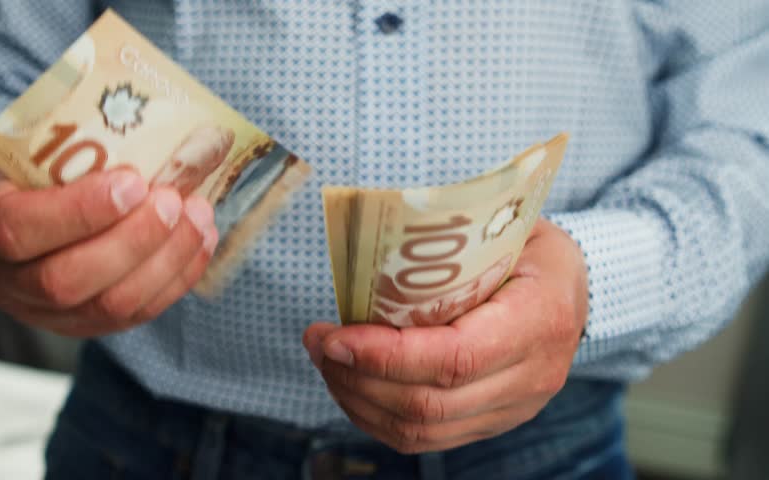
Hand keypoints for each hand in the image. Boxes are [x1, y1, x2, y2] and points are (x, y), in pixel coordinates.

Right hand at [0, 159, 217, 336]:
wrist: (21, 210)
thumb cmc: (33, 169)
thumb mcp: (31, 144)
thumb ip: (71, 143)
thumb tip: (151, 117)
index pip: (17, 229)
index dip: (80, 211)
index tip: (133, 182)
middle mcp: (4, 277)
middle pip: (67, 280)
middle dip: (134, 240)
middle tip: (174, 201)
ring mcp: (45, 311)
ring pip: (110, 306)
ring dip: (166, 260)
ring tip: (198, 217)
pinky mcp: (87, 325)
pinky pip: (137, 315)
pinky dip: (178, 278)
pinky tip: (200, 240)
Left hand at [304, 218, 587, 453]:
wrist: (577, 289)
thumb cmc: (532, 248)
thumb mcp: (504, 228)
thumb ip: (450, 245)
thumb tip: (369, 254)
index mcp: (539, 319)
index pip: (455, 358)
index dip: (386, 356)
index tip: (334, 336)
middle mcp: (533, 375)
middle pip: (431, 403)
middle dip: (358, 378)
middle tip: (318, 343)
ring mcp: (515, 407)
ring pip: (423, 431)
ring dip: (360, 401)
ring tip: (327, 362)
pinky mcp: (494, 421)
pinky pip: (427, 439)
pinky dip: (377, 418)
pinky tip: (352, 387)